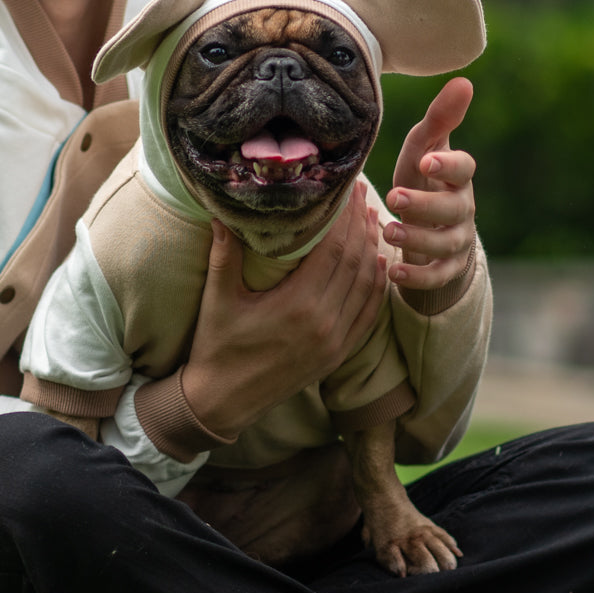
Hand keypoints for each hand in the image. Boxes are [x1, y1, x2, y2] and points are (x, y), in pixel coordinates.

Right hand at [181, 183, 387, 438]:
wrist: (222, 402)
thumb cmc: (216, 347)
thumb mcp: (217, 299)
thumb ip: (224, 253)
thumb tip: (221, 211)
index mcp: (297, 306)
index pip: (334, 250)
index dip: (344, 217)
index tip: (347, 190)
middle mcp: (324, 324)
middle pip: (356, 263)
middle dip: (361, 225)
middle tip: (362, 195)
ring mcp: (335, 343)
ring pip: (367, 287)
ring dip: (373, 251)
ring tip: (371, 221)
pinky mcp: (337, 356)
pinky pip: (368, 316)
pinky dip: (377, 288)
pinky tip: (378, 266)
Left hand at [382, 76, 475, 291]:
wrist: (427, 224)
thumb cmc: (422, 178)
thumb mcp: (424, 149)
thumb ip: (440, 119)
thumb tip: (464, 81)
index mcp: (458, 177)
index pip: (464, 168)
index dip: (448, 165)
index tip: (426, 161)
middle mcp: (463, 209)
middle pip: (453, 209)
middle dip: (425, 205)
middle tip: (396, 199)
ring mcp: (457, 240)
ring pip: (445, 244)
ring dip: (417, 240)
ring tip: (389, 232)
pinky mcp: (447, 268)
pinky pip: (437, 277)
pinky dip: (416, 277)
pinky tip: (392, 273)